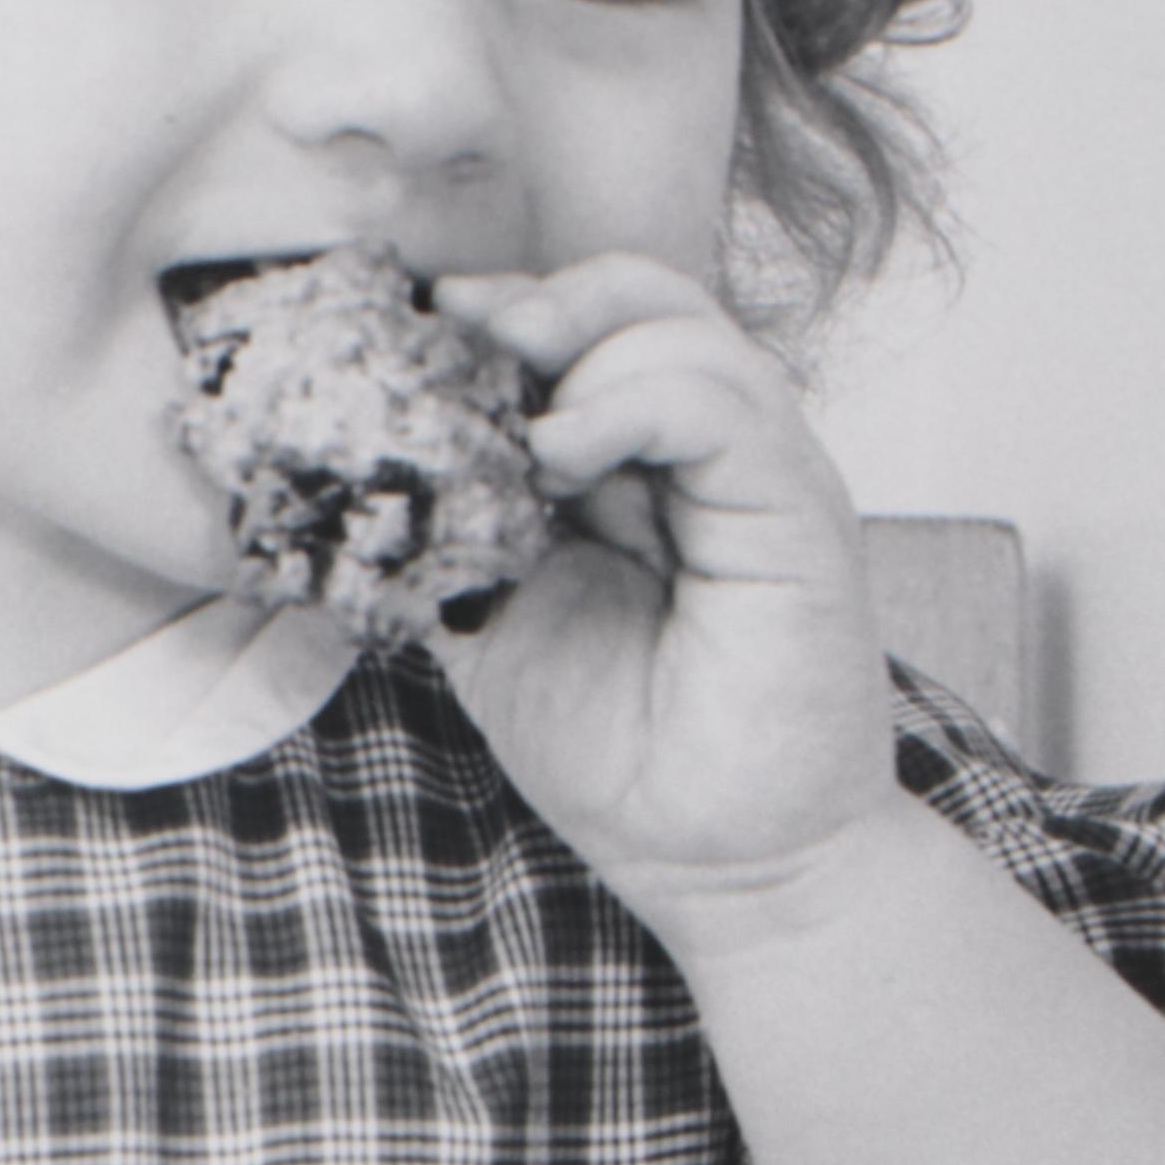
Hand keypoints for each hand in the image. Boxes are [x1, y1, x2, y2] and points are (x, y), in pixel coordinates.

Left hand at [429, 256, 897, 948]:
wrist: (727, 866)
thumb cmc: (626, 757)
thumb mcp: (497, 623)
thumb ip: (456, 537)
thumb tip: (366, 471)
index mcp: (651, 468)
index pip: (595, 327)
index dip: (512, 310)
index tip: (425, 324)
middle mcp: (716, 454)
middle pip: (642, 298)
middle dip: (541, 301)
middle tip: (462, 335)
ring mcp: (764, 475)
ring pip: (681, 329)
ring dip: (578, 353)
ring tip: (522, 437)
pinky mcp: (799, 513)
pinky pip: (719, 404)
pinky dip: (628, 400)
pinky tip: (562, 454)